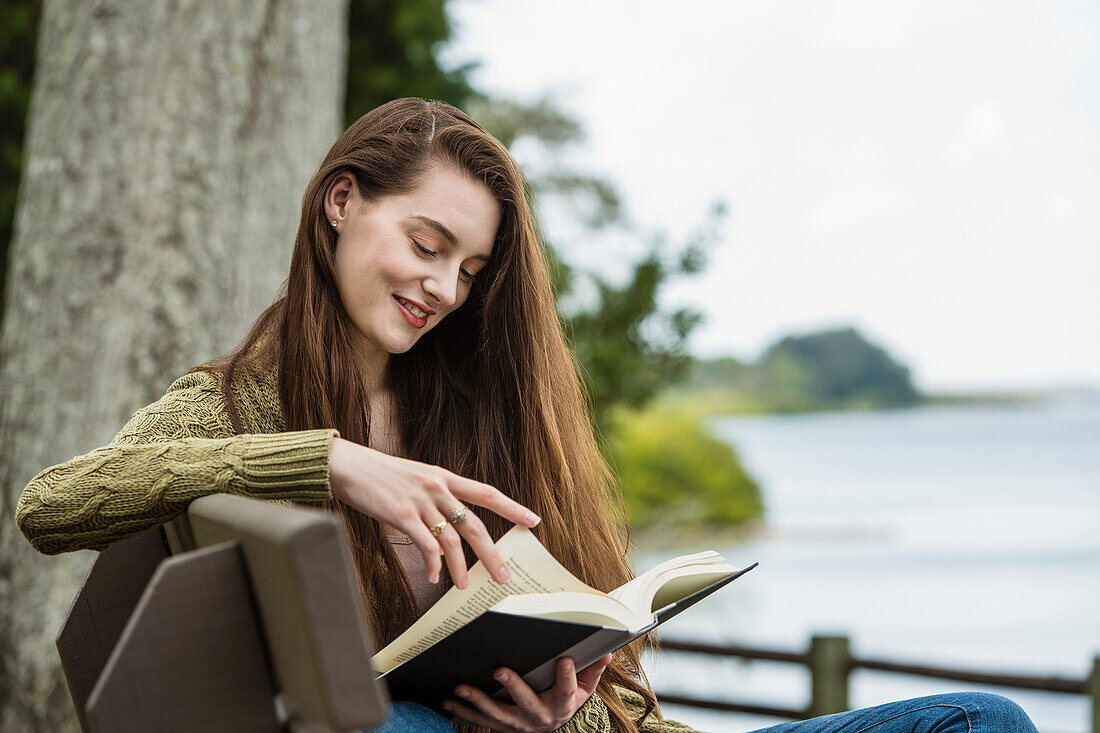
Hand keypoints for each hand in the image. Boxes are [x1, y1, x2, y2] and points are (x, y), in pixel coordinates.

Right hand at [327, 437, 539, 587]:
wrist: (348, 465)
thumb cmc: (380, 474)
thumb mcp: (416, 477)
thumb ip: (436, 495)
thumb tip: (450, 524)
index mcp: (444, 476)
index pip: (486, 493)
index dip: (512, 508)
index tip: (533, 520)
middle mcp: (437, 487)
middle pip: (475, 525)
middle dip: (491, 554)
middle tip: (503, 575)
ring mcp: (420, 502)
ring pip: (452, 542)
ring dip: (459, 569)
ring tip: (464, 586)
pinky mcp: (402, 515)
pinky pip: (426, 547)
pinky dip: (434, 566)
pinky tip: (434, 577)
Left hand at [442, 654, 612, 731]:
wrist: (551, 726)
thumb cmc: (566, 699)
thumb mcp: (585, 687)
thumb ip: (593, 669)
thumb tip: (607, 651)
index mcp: (564, 704)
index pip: (568, 690)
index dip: (568, 676)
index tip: (565, 660)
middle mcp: (541, 717)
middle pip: (527, 703)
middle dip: (513, 687)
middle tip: (500, 670)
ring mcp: (520, 725)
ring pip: (498, 716)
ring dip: (478, 703)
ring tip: (461, 688)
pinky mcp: (503, 727)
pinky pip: (482, 721)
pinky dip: (464, 713)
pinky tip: (449, 701)